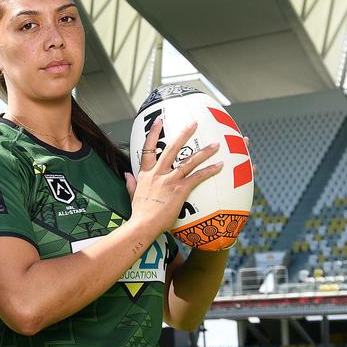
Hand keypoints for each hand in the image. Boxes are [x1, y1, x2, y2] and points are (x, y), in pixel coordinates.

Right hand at [129, 117, 221, 232]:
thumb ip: (131, 183)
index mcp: (146, 174)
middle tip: (194, 123)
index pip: (148, 148)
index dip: (153, 133)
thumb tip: (126, 175)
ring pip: (188, 161)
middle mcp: (158, 173)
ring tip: (216, 145)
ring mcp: (169, 180)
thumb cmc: (139, 213)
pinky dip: (209, 171)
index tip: (159, 121)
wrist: (142, 225)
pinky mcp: (180, 189)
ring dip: (204, 152)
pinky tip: (220, 166)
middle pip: (171, 149)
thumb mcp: (133, 195)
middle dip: (184, 134)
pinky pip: (197, 177)